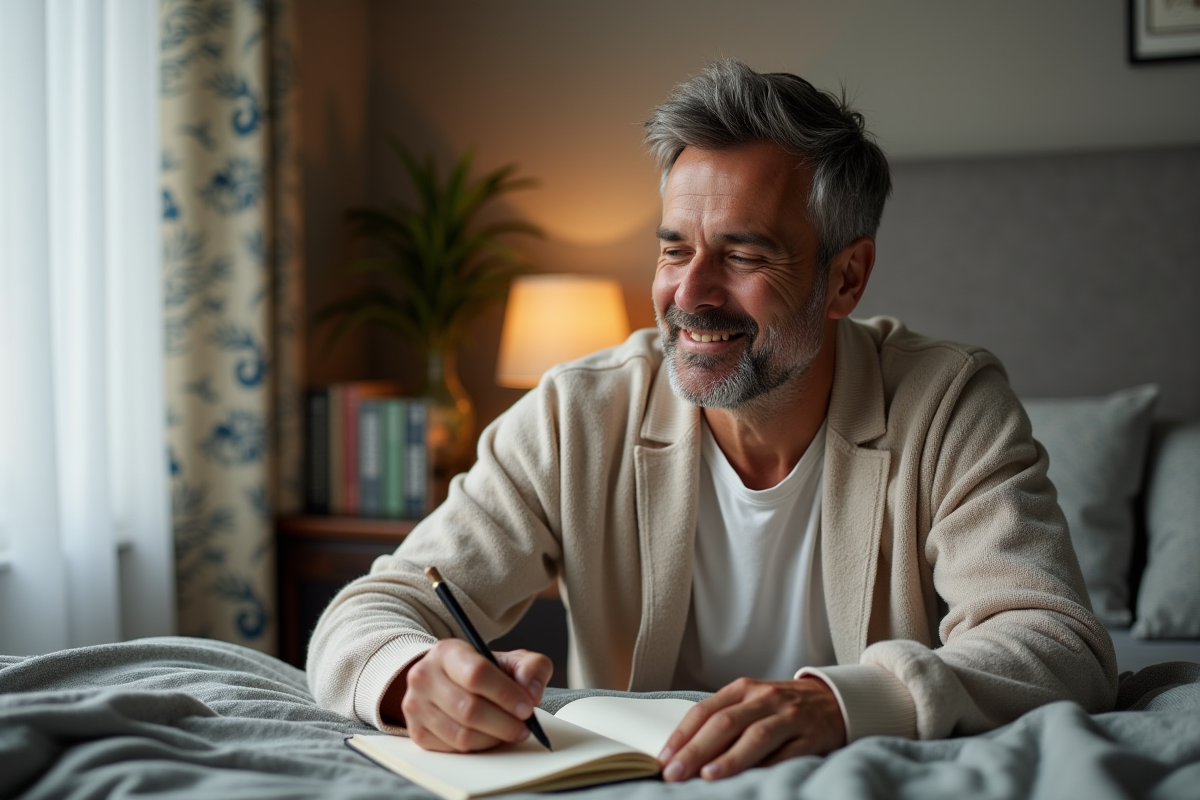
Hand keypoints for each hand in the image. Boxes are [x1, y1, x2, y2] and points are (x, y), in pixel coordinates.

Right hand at [383, 639, 552, 752]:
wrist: (447, 681)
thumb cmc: (482, 672)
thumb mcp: (510, 660)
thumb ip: (531, 668)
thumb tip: (532, 691)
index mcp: (447, 652)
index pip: (477, 674)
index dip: (506, 694)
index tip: (527, 707)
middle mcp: (424, 676)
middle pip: (469, 709)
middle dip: (504, 722)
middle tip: (524, 726)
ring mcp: (416, 706)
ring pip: (462, 734)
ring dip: (494, 738)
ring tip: (510, 732)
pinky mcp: (417, 732)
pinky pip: (453, 749)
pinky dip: (478, 747)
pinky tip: (490, 737)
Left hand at [658, 676, 845, 781]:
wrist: (835, 699)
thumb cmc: (782, 706)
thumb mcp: (752, 702)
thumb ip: (723, 720)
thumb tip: (685, 752)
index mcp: (743, 689)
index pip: (705, 710)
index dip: (682, 735)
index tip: (663, 759)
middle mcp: (764, 699)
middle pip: (725, 723)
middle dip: (696, 750)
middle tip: (674, 773)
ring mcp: (789, 717)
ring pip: (756, 736)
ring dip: (730, 758)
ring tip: (708, 776)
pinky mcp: (812, 736)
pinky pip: (789, 753)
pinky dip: (768, 767)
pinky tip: (753, 780)